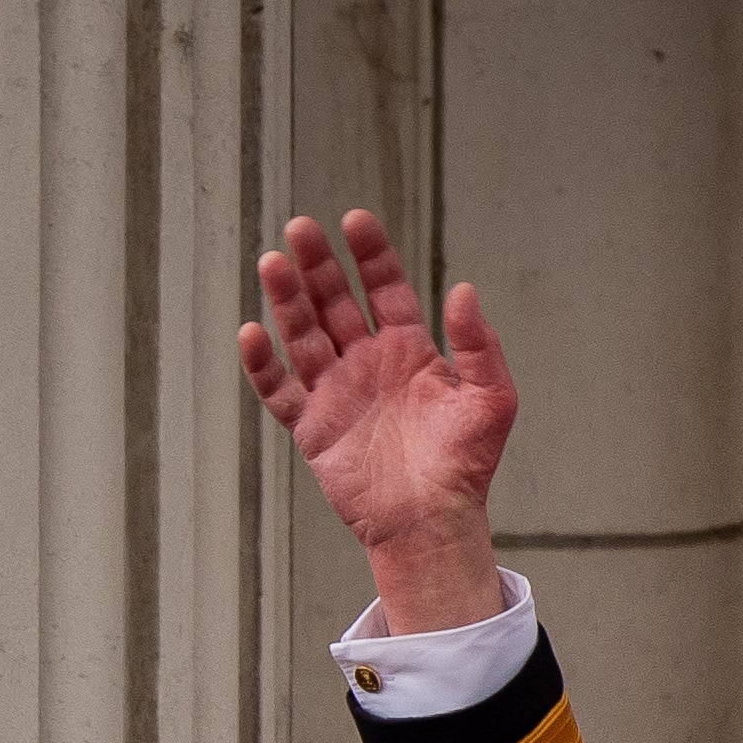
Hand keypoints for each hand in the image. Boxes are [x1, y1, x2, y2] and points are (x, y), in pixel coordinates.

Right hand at [236, 210, 514, 632]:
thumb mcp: (490, 401)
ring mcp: (337, 393)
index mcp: (411, 353)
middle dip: (318, 266)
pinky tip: (252, 333)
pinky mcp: (312, 428)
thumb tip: (465, 290)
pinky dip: (262, 364)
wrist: (434, 523)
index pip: (386, 290)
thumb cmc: (467, 464)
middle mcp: (369, 365)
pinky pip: (279, 390)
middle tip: (300, 228)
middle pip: (335, 303)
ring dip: (286, 300)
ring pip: (302, 335)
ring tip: (273, 263)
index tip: (355, 219)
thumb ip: (480, 346)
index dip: (371, 255)